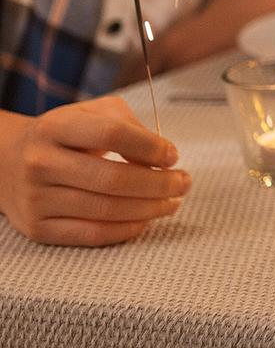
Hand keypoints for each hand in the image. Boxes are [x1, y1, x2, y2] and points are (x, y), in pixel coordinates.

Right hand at [0, 95, 188, 246]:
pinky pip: (91, 234)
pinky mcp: (38, 228)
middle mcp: (41, 162)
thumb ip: (130, 127)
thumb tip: (162, 158)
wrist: (10, 163)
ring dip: (149, 208)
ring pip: (106, 210)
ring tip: (172, 201)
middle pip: (113, 179)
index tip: (173, 154)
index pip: (112, 134)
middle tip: (184, 182)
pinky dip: (126, 230)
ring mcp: (37, 199)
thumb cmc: (67, 134)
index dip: (150, 146)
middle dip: (158, 183)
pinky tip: (146, 220)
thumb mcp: (93, 113)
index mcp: (56, 127)